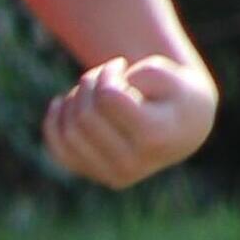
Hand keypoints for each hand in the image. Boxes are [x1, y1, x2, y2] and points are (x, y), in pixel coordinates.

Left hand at [42, 53, 216, 188]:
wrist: (184, 127)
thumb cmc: (172, 93)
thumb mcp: (162, 72)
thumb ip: (129, 78)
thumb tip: (92, 98)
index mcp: (154, 138)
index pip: (107, 97)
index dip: (107, 72)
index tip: (120, 64)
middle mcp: (132, 164)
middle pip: (85, 115)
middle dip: (89, 83)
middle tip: (105, 73)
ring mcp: (112, 175)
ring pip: (68, 131)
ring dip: (74, 99)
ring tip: (94, 90)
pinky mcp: (94, 174)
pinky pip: (58, 148)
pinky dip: (55, 121)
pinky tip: (64, 102)